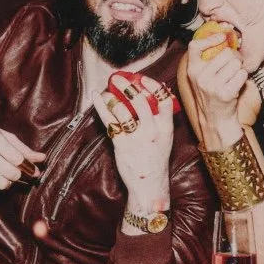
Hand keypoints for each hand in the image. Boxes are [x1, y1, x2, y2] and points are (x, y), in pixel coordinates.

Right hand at [0, 121, 44, 192]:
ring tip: (6, 175)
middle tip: (18, 174)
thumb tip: (42, 158)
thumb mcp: (3, 136)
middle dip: (18, 176)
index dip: (28, 167)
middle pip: (10, 173)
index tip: (33, 170)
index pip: (16, 158)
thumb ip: (23, 148)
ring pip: (0, 183)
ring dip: (7, 183)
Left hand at [95, 72, 174, 209]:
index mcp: (166, 129)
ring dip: (112, 97)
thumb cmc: (156, 159)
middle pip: (141, 102)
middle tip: (118, 78)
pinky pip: (109, 122)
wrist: (149, 185)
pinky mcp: (121, 145)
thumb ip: (161, 119)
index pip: (164, 101)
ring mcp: (136, 139)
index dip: (153, 86)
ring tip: (107, 90)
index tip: (142, 78)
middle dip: (127, 86)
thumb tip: (155, 95)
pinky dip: (101, 107)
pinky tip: (97, 97)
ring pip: (123, 111)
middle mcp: (152, 132)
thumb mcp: (165, 139)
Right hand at [182, 22, 249, 140]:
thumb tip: (225, 34)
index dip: (210, 38)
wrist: (216, 120)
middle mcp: (200, 77)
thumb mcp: (202, 76)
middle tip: (234, 64)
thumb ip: (207, 59)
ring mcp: (212, 86)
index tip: (222, 37)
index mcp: (192, 70)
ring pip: (236, 63)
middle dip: (235, 57)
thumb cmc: (212, 94)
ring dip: (239, 68)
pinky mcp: (225, 94)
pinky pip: (241, 75)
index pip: (194, 46)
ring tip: (234, 77)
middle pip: (225, 53)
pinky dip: (243, 78)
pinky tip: (237, 84)